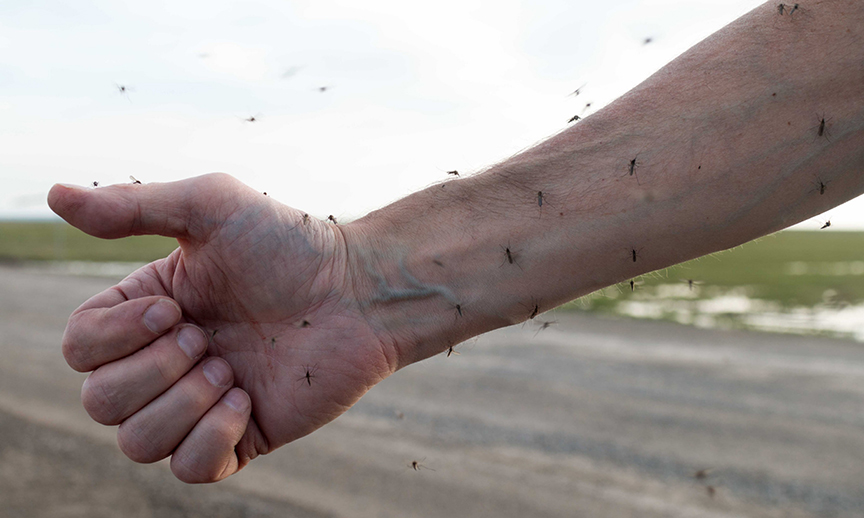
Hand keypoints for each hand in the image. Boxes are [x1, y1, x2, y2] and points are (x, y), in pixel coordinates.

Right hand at [48, 174, 396, 482]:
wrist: (359, 291)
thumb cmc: (289, 244)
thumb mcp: (210, 207)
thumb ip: (133, 206)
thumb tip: (51, 196)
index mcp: (148, 313)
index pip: (80, 348)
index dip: (115, 338)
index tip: (177, 309)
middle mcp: (166, 361)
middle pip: (99, 402)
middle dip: (154, 371)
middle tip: (210, 338)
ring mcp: (202, 403)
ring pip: (137, 442)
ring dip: (183, 404)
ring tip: (231, 368)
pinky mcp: (241, 438)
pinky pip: (191, 471)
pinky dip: (212, 440)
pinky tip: (248, 401)